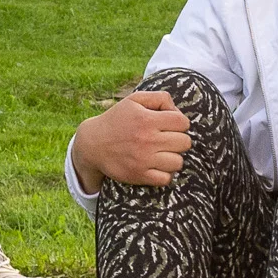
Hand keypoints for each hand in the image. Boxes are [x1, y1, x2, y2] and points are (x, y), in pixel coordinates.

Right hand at [71, 90, 192, 191]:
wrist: (93, 144)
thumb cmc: (117, 120)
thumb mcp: (134, 100)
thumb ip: (159, 97)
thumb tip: (177, 110)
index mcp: (147, 119)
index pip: (183, 122)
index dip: (179, 122)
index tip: (170, 125)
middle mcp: (147, 140)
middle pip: (185, 142)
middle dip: (178, 139)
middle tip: (167, 139)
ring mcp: (144, 160)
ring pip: (178, 162)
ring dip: (173, 157)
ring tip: (162, 153)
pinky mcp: (139, 175)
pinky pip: (166, 179)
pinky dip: (165, 174)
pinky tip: (157, 165)